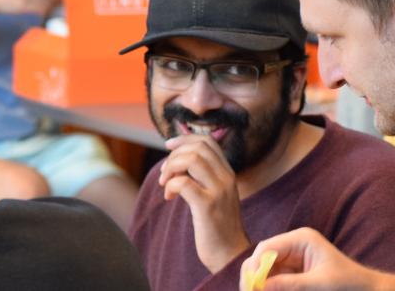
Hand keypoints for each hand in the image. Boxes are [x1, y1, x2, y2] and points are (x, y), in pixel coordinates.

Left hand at [160, 133, 249, 272]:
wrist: (230, 255)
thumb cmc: (217, 226)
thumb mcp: (215, 195)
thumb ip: (203, 177)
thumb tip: (179, 160)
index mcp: (228, 172)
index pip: (207, 141)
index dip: (185, 139)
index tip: (168, 145)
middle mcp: (227, 177)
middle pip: (198, 147)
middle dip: (175, 155)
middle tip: (165, 173)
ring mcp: (219, 191)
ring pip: (191, 160)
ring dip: (171, 168)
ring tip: (165, 184)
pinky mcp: (208, 206)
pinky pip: (184, 182)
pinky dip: (171, 185)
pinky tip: (169, 196)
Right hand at [240, 228, 377, 290]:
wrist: (365, 290)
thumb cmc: (348, 283)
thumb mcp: (319, 285)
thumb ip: (291, 285)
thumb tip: (261, 287)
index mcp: (301, 239)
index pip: (268, 247)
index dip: (255, 265)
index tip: (250, 285)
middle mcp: (293, 245)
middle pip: (262, 257)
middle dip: (253, 275)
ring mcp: (291, 258)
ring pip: (264, 270)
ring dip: (258, 283)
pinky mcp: (292, 272)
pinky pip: (273, 279)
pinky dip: (267, 288)